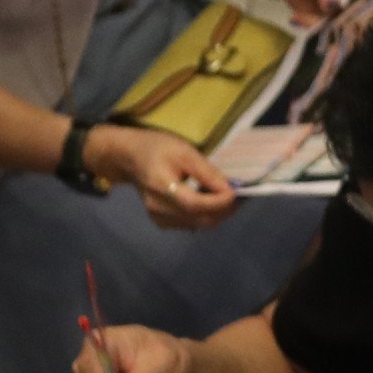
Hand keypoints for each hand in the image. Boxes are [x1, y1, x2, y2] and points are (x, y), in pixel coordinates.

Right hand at [88, 124, 239, 231]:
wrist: (131, 158)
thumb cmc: (158, 148)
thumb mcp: (184, 151)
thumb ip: (206, 172)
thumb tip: (229, 187)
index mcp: (161, 187)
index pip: (194, 204)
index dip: (218, 202)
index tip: (237, 193)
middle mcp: (158, 208)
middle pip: (199, 219)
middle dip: (224, 210)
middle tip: (241, 197)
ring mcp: (159, 218)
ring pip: (197, 224)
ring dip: (218, 214)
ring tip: (230, 199)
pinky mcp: (161, 223)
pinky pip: (190, 224)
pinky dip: (206, 216)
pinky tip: (213, 203)